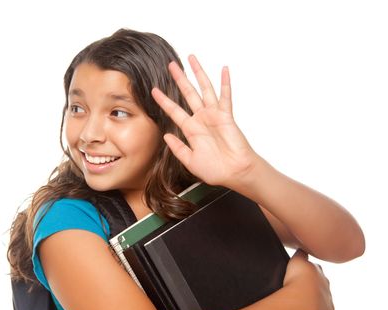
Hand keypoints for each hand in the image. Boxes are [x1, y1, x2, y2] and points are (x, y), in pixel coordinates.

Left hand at [151, 55, 258, 188]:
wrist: (234, 173)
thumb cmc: (215, 170)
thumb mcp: (190, 160)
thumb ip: (178, 148)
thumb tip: (166, 136)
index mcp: (191, 130)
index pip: (174, 111)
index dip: (164, 100)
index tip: (153, 90)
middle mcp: (201, 119)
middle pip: (188, 94)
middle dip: (179, 79)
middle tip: (171, 65)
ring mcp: (214, 115)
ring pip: (204, 89)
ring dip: (198, 73)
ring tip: (192, 58)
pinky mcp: (226, 116)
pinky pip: (225, 97)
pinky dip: (225, 83)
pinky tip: (223, 69)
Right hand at [283, 249, 334, 309]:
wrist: (301, 301)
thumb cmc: (297, 279)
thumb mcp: (296, 261)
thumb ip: (300, 254)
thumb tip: (302, 248)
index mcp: (318, 269)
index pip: (315, 267)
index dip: (308, 270)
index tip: (301, 273)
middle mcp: (326, 281)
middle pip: (321, 281)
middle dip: (314, 284)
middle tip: (300, 288)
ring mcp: (328, 296)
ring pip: (323, 295)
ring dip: (316, 297)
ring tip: (303, 300)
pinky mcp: (329, 309)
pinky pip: (325, 308)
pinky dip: (318, 309)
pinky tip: (309, 309)